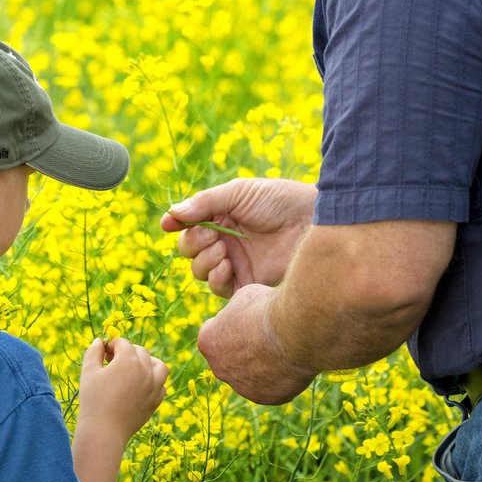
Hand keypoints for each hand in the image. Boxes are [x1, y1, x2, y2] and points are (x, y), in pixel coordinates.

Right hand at [78, 338, 168, 444]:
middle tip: (112, 363)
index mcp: (129, 360)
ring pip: (158, 365)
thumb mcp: (88, 371)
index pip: (122, 343)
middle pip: (140, 351)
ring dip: (148, 362)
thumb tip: (100, 341)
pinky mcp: (155, 401)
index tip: (102, 355)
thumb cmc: (93, 400)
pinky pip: (161, 385)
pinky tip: (139, 387)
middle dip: (126, 352)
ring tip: (134, 369)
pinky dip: (153, 381)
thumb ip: (93, 352)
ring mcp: (153, 386)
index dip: (111, 346)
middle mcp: (145, 370)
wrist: (104, 432)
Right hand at [161, 178, 315, 297]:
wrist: (311, 221)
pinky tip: (227, 265)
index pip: (188, 225)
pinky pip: (219, 288)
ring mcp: (236, 263)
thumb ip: (205, 203)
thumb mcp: (239, 193)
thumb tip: (171, 213)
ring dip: (203, 260)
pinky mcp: (248, 283)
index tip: (170, 224)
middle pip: (189, 250)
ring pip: (199, 270)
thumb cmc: (279, 200)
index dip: (177, 224)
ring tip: (223, 250)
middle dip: (192, 242)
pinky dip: (215, 278)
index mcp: (221, 217)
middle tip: (212, 234)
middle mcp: (225, 241)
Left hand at [197, 284, 314, 404]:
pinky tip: (291, 361)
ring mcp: (242, 387)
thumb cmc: (266, 309)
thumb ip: (236, 311)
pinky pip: (271, 386)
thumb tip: (240, 316)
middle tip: (267, 333)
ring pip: (250, 374)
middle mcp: (220, 369)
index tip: (250, 317)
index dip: (233, 322)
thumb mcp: (244, 297)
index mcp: (208, 342)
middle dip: (245, 347)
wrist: (293, 332)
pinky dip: (279, 376)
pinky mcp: (266, 398)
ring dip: (262, 363)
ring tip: (282, 346)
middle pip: (230, 357)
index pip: (215, 333)